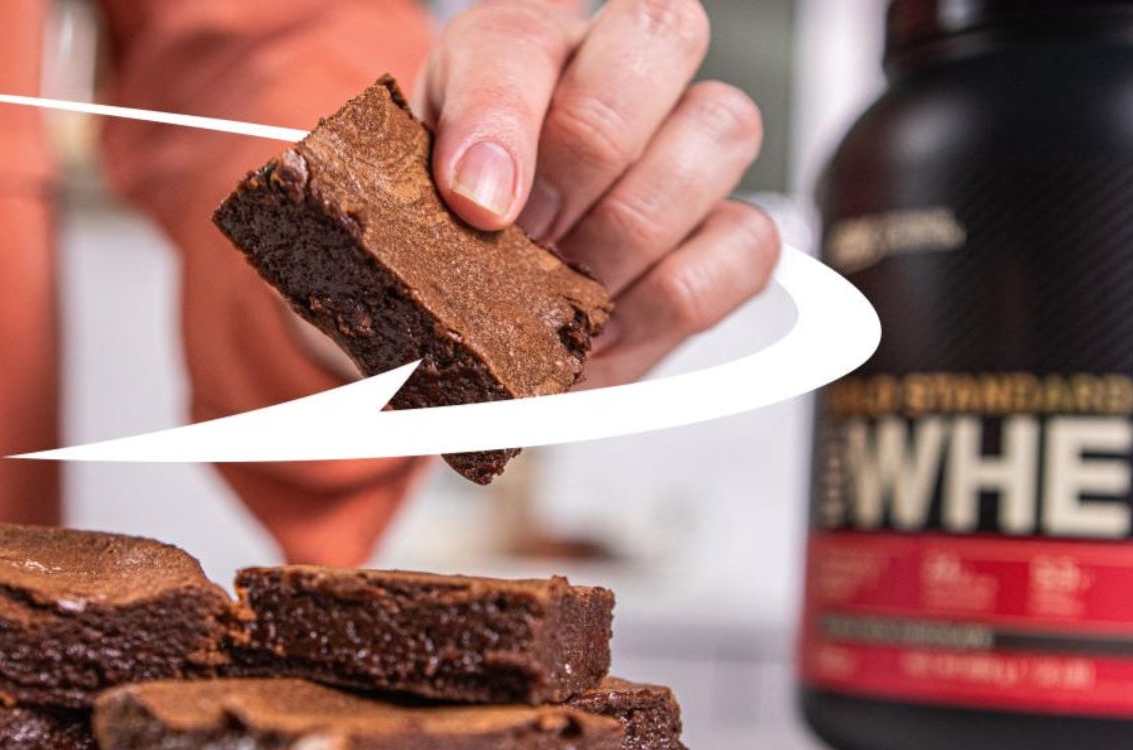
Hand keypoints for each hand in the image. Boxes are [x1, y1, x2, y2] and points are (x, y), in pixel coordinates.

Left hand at [417, 0, 779, 388]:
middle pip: (656, 34)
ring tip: (565, 291)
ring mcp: (683, 145)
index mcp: (516, 50)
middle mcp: (613, 71)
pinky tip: (604, 329)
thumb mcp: (384, 223)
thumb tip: (458, 212)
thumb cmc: (425, 255)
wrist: (450, 332)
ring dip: (633, 227)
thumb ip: (393, 205)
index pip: (520, 38)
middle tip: (531, 237)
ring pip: (720, 126)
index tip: (475, 204)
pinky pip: (748, 242)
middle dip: (590, 148)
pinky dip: (675, 295)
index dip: (501, 116)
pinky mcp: (727, 234)